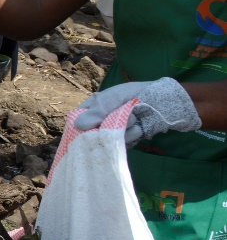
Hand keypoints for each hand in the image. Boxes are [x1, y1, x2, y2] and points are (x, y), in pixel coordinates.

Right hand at [74, 77, 200, 145]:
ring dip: (123, 131)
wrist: (163, 103)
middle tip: (116, 122)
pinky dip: (131, 136)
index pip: (76, 119)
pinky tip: (139, 128)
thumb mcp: (113, 98)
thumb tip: (79, 126)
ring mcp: (112, 132)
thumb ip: (97, 111)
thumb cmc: (136, 94)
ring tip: (135, 119)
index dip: (78, 127)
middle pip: (90, 135)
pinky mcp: (124, 141)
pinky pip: (121, 145)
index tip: (85, 131)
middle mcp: (99, 121)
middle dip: (105, 130)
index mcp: (92, 107)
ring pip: (107, 141)